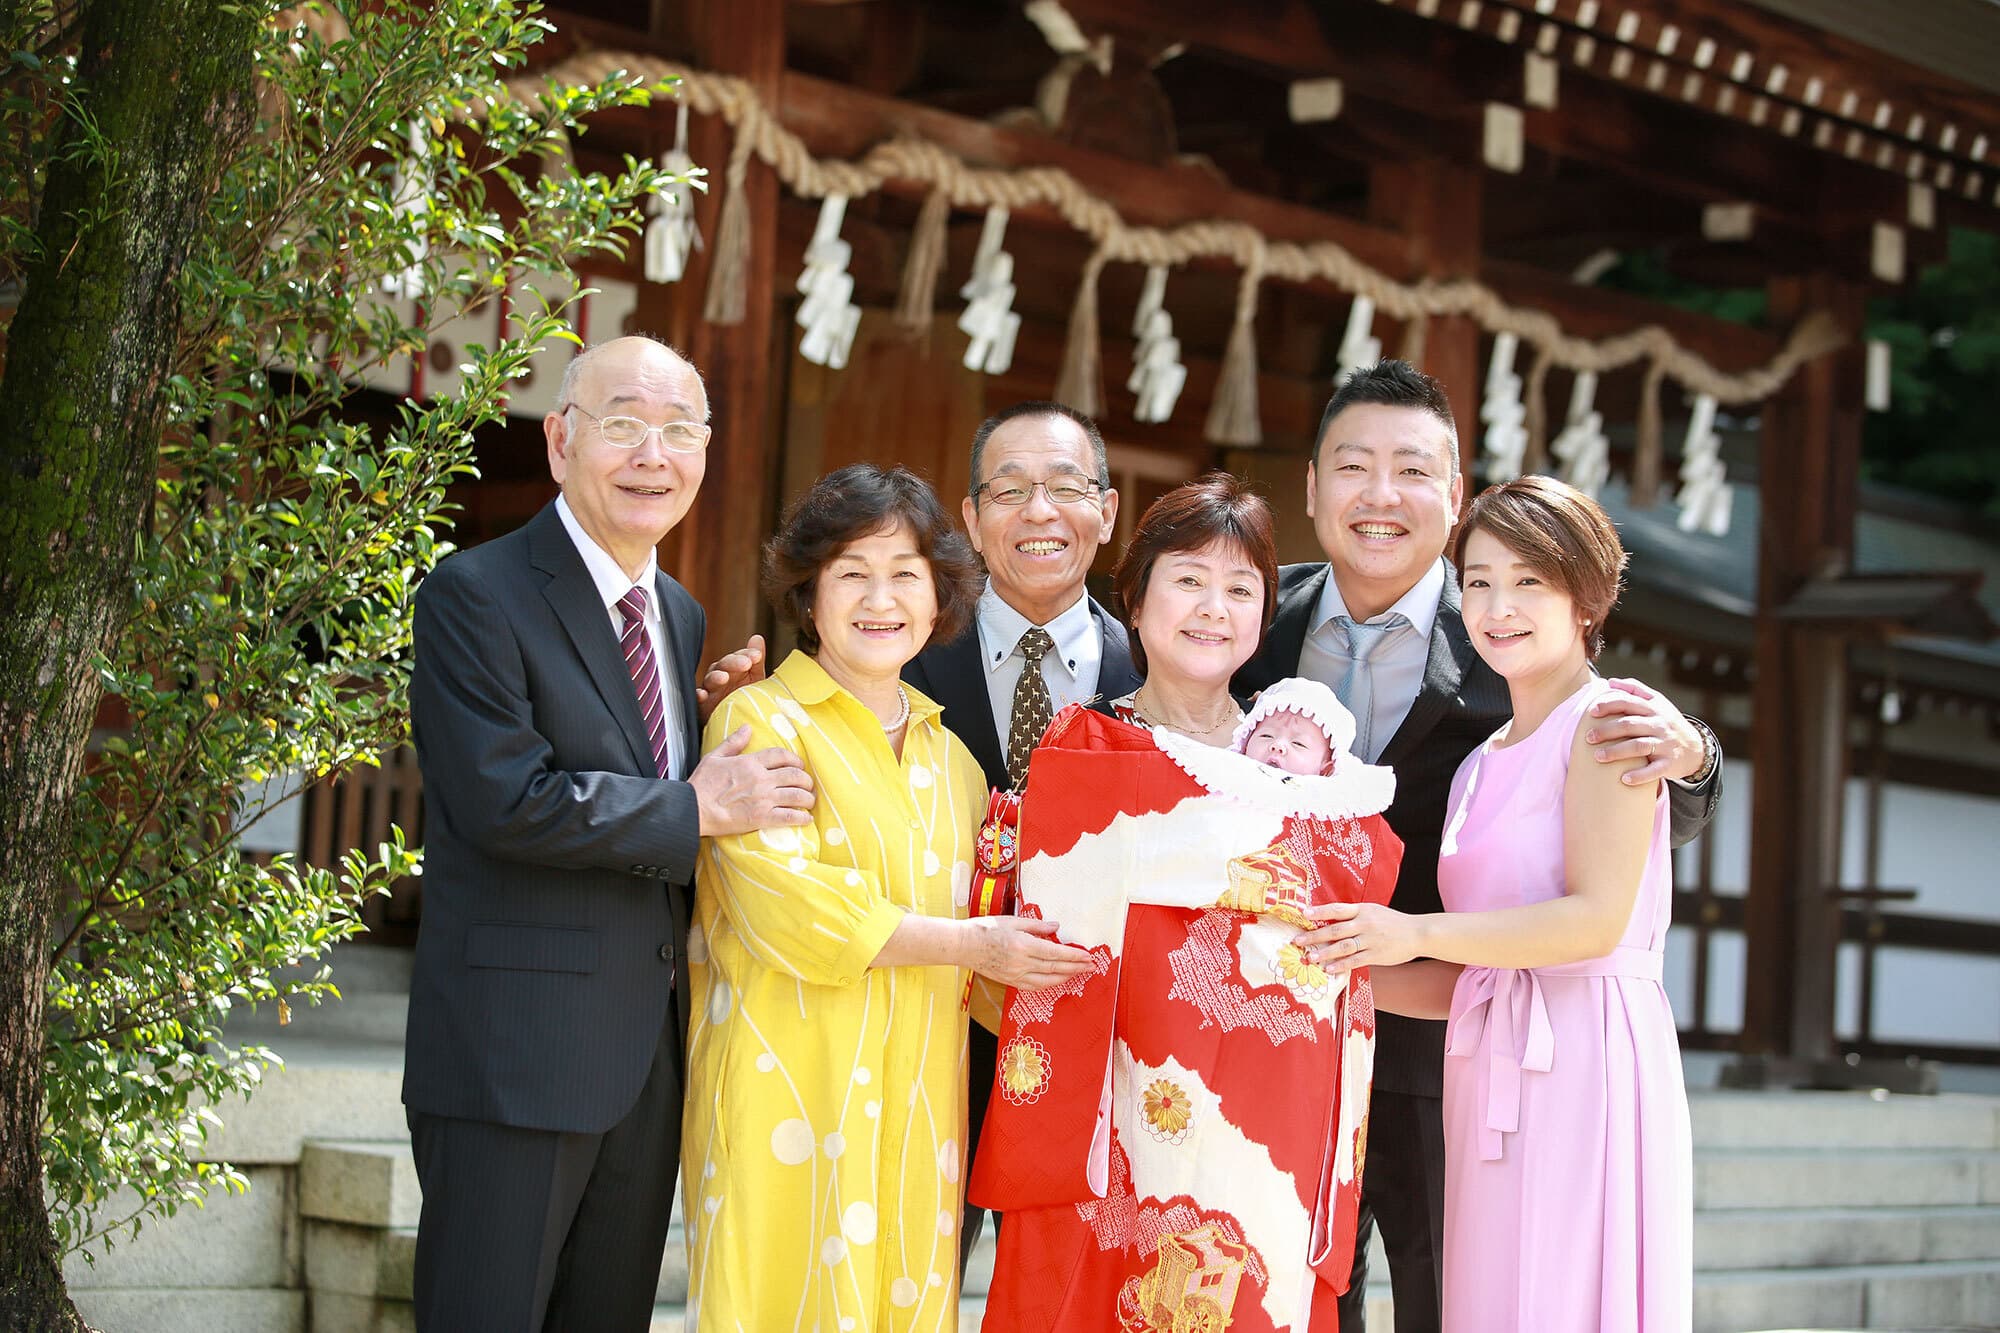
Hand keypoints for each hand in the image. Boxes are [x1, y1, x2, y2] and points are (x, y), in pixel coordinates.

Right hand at [689, 724, 813, 835]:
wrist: (693, 809)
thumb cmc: (701, 785)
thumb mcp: (714, 757)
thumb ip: (733, 742)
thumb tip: (747, 728)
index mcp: (750, 763)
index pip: (781, 755)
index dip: (795, 759)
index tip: (799, 765)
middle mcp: (761, 779)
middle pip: (795, 775)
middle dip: (806, 780)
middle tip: (807, 785)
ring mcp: (763, 799)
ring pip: (797, 795)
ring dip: (808, 798)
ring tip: (808, 801)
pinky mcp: (761, 818)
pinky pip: (789, 816)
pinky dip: (802, 818)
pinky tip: (806, 819)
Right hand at [696, 634, 767, 722]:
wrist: (736, 722)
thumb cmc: (744, 698)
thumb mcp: (754, 679)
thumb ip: (756, 660)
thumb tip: (757, 638)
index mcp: (732, 669)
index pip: (738, 657)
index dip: (746, 654)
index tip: (757, 656)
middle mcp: (720, 677)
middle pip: (723, 665)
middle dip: (734, 662)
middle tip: (746, 663)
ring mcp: (710, 690)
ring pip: (710, 680)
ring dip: (716, 677)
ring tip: (724, 677)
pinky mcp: (702, 706)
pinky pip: (698, 700)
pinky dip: (698, 696)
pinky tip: (702, 695)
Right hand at [962, 916, 1097, 989]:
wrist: (963, 945)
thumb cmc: (985, 929)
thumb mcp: (1012, 920)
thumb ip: (1036, 925)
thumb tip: (1056, 927)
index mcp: (1023, 945)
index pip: (1055, 952)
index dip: (1074, 956)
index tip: (1087, 956)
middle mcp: (1021, 962)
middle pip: (1055, 967)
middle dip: (1075, 968)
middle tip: (1090, 967)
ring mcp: (1015, 974)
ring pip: (1047, 980)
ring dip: (1065, 977)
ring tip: (1078, 973)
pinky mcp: (1010, 981)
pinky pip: (1034, 986)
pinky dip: (1049, 984)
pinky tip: (1057, 980)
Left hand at [1297, 901, 1424, 974]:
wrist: (1417, 932)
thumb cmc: (1391, 922)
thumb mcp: (1373, 911)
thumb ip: (1353, 915)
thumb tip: (1328, 920)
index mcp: (1362, 910)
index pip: (1337, 909)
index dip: (1320, 911)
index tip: (1303, 914)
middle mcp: (1365, 923)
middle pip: (1336, 930)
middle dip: (1315, 936)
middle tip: (1298, 941)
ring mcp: (1371, 940)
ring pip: (1344, 946)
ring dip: (1326, 953)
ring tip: (1310, 957)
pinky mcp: (1376, 954)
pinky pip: (1356, 960)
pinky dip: (1341, 965)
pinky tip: (1329, 969)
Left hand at [1588, 678, 1703, 784]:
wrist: (1696, 749)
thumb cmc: (1667, 723)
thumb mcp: (1657, 702)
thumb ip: (1635, 689)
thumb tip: (1610, 681)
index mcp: (1654, 708)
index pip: (1628, 702)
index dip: (1609, 705)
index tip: (1592, 712)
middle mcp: (1660, 724)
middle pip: (1629, 725)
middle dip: (1607, 731)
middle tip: (1588, 738)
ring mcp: (1666, 744)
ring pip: (1638, 746)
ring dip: (1617, 752)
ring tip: (1597, 757)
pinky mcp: (1670, 763)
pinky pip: (1654, 770)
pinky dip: (1640, 775)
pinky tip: (1624, 780)